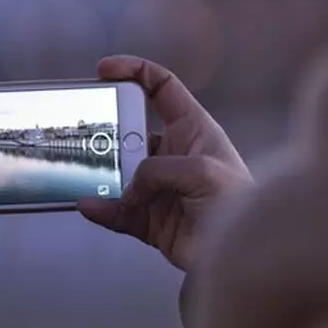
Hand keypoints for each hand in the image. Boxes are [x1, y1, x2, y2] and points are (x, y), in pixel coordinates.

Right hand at [79, 56, 252, 269]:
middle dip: (107, 133)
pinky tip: (89, 206)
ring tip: (83, 175)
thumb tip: (128, 188)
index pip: (161, 88)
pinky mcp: (151, 219)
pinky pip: (118, 210)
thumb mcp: (202, 172)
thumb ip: (158, 170)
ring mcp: (160, 188)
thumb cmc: (237, 205)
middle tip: (87, 136)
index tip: (104, 71)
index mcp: (193, 130)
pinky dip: (102, 209)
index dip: (133, 72)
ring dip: (100, 175)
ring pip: (119, 174)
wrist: (244, 257)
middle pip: (130, 132)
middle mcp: (174, 155)